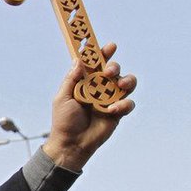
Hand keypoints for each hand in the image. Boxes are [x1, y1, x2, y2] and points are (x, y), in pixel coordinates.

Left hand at [42, 43, 136, 170]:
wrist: (72, 143)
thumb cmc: (64, 121)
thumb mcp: (62, 98)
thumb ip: (71, 80)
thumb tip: (78, 60)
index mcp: (85, 82)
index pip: (96, 64)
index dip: (103, 54)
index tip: (109, 46)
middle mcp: (100, 88)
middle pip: (114, 70)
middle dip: (114, 67)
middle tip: (109, 71)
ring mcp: (110, 99)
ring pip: (127, 82)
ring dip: (126, 80)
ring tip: (118, 84)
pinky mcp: (118, 111)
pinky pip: (128, 103)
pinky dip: (122, 104)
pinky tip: (111, 110)